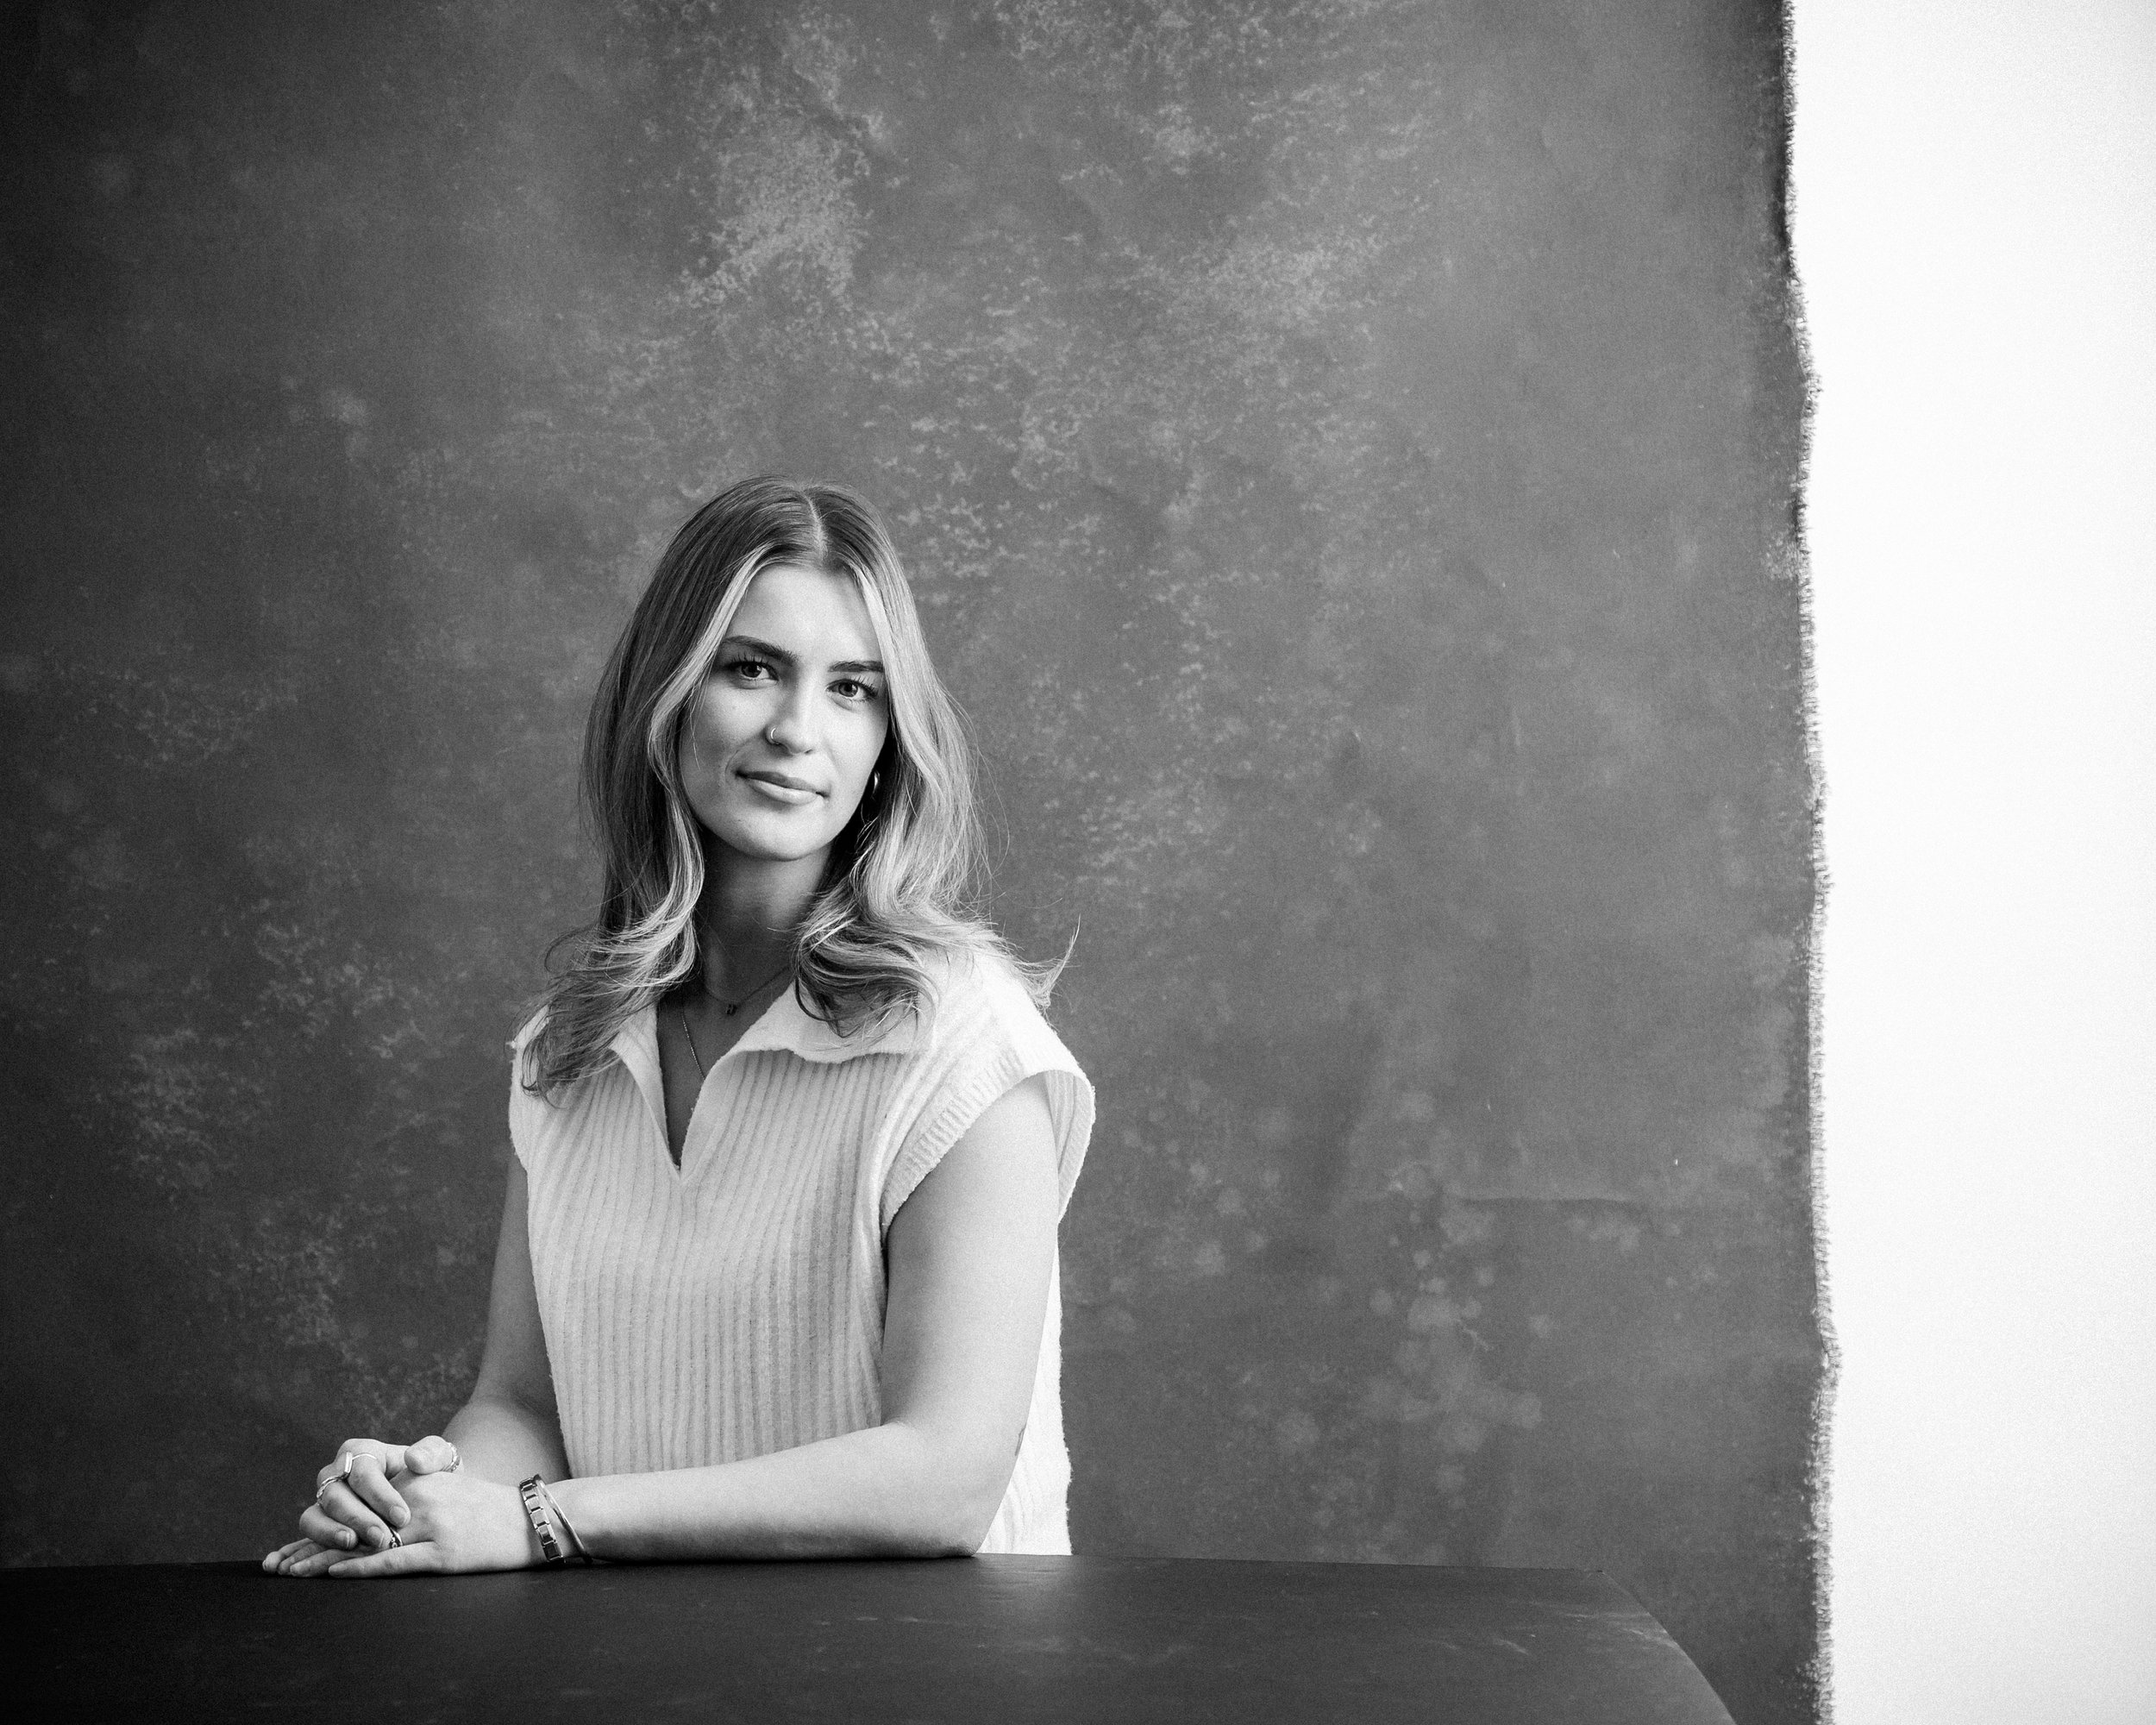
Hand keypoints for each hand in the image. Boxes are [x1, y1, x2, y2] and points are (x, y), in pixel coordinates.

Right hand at [262, 1435, 461, 1574]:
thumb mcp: (440, 1457)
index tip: (402, 1516)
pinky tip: (286, 1566)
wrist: (426, 1494)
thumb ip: (432, 1453)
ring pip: (313, 1516)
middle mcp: (336, 1474)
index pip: (364, 1471)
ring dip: (329, 1534)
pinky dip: (293, 1551)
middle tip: (381, 1537)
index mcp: (362, 1452)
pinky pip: (303, 1537)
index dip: (380, 1494)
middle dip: (357, 1518)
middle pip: (335, 1495)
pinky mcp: (320, 1525)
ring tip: (352, 1546)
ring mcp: (324, 1501)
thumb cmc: (432, 1474)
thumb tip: (414, 1459)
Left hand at [273, 1469, 539, 1578]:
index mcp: (417, 1483)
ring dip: (325, 1560)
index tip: (291, 1546)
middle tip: (278, 1565)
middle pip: (354, 1525)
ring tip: (294, 1574)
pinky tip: (337, 1573)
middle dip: (312, 1546)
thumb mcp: (448, 1487)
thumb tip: (374, 1517)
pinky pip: (395, 1560)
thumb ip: (412, 1493)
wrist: (533, 1518)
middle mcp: (419, 1499)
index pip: (358, 1505)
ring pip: (366, 1544)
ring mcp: (431, 1526)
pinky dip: (362, 1568)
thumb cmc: (489, 1507)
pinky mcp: (444, 1552)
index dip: (323, 1527)